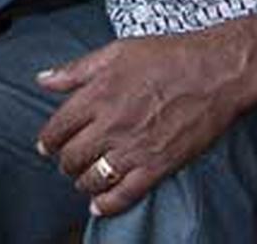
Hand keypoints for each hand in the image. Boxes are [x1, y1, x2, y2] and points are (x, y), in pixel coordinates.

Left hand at [34, 27, 254, 217]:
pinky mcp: (157, 166)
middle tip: (67, 161)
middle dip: (65, 162)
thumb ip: (76, 69)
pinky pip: (124, 194)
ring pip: (94, 178)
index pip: (58, 127)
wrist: (213, 73)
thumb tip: (43, 79)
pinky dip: (107, 204)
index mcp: (98, 94)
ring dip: (83, 181)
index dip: (48, 140)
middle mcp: (111, 124)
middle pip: (73, 156)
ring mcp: (134, 148)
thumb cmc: (166, 56)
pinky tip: (99, 204)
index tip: (45, 145)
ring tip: (83, 178)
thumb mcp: (115, 52)